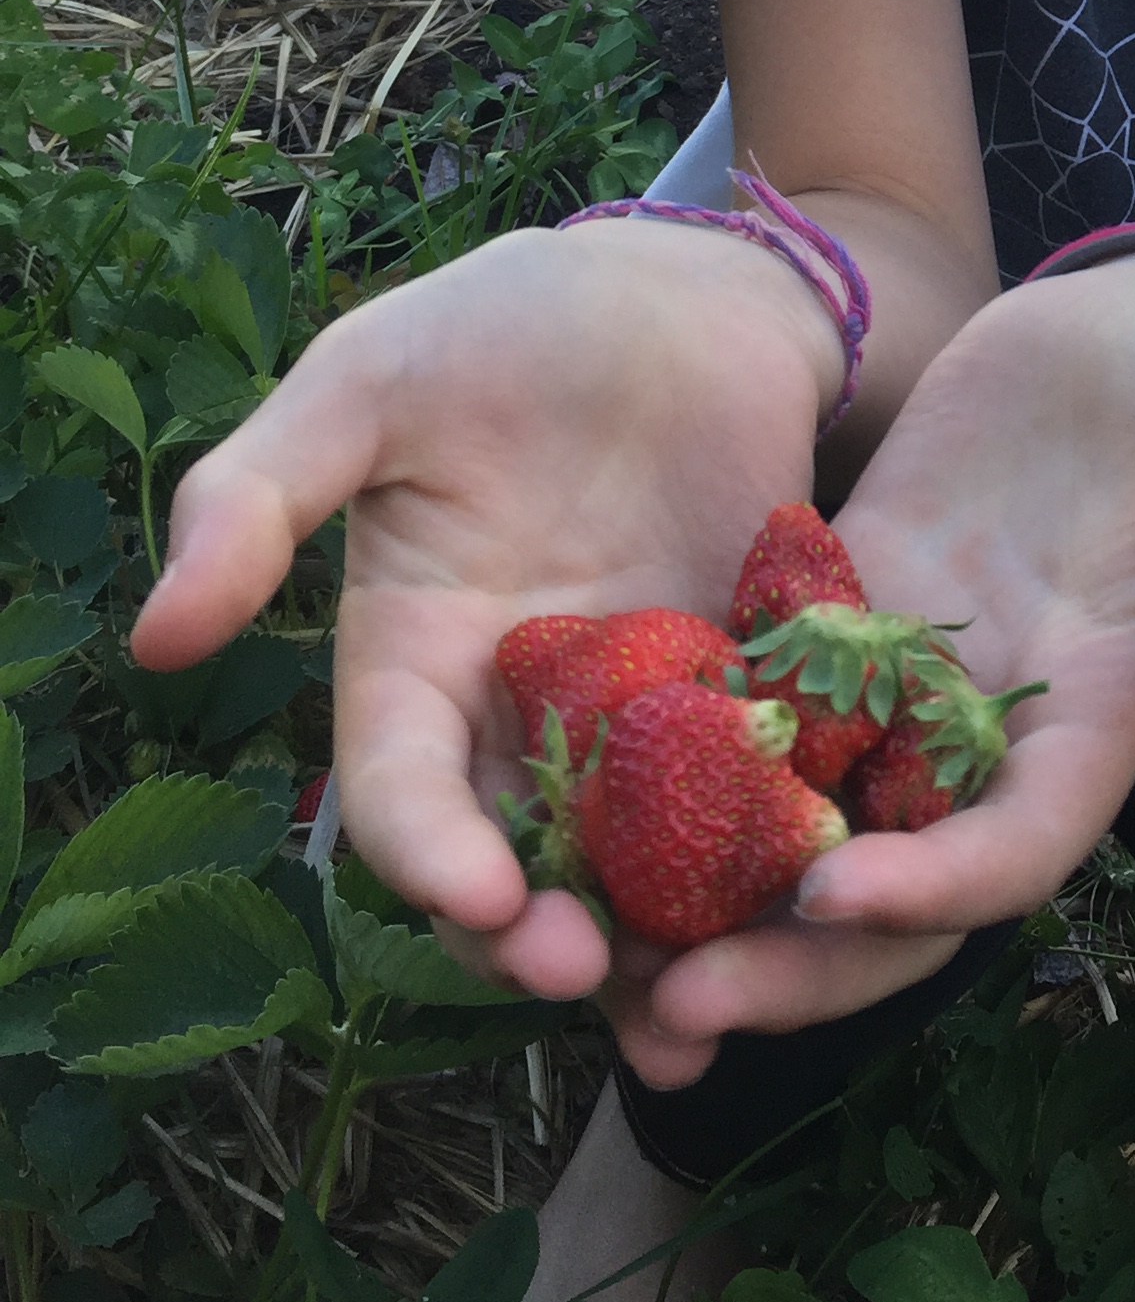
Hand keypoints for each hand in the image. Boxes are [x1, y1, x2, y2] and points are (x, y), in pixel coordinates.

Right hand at [128, 221, 841, 1049]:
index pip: (399, 794)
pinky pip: (756, 800)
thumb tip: (156, 640)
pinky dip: (771, 866)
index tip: (480, 898)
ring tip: (700, 1013)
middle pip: (512, 868)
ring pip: (634, 868)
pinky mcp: (749, 689)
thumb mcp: (367, 383)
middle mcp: (518, 715)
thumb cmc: (502, 325)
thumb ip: (258, 497)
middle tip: (592, 975)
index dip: (429, 857)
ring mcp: (639, 713)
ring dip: (659, 952)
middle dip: (541, 939)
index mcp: (412, 662)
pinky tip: (811, 910)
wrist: (682, 288)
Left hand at [632, 253, 1134, 1066]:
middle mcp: (989, 727)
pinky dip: (668, 763)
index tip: (831, 898)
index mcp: (1097, 719)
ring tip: (578, 951)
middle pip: (884, 885)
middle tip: (663, 1010)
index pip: (1013, 848)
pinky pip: (746, 702)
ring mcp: (908, 673)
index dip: (930, 890)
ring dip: (700, 901)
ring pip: (796, 821)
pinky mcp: (841, 602)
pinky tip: (557, 794)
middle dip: (783, 963)